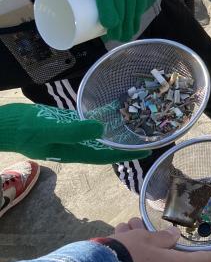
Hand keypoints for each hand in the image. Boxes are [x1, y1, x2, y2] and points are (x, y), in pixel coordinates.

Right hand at [0, 104, 149, 163]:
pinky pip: (86, 121)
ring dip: (113, 129)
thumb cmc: (23, 129)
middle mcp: (74, 144)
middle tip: (145, 134)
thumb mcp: (49, 129)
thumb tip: (101, 129)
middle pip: (104, 145)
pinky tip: (109, 106)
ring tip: (133, 120)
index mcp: (74, 151)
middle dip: (123, 142)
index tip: (146, 151)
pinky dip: (98, 116)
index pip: (106, 155)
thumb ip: (74, 130)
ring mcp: (68, 135)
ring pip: (96, 133)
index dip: (126, 154)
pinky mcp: (63, 123)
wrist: (2, 124)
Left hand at [84, 0, 157, 42]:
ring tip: (127, 35)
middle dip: (121, 21)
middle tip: (117, 37)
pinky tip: (136, 23)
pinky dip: (138, 11)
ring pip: (132, 0)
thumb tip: (71, 17)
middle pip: (121, 0)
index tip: (109, 25)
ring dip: (131, 20)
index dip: (108, 8)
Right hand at [111, 217, 210, 261]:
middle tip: (140, 224)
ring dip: (138, 240)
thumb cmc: (125, 252)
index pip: (205, 261)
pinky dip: (129, 251)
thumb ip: (164, 237)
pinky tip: (119, 236)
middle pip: (167, 255)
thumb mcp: (146, 238)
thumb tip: (174, 236)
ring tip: (125, 227)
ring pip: (149, 257)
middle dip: (154, 237)